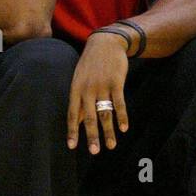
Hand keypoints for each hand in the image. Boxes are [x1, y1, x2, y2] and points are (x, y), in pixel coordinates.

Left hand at [67, 31, 128, 153]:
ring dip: (109, 131)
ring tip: (111, 146)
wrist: (104, 43)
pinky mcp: (116, 82)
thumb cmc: (90, 66)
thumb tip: (79, 122)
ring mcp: (102, 86)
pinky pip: (119, 103)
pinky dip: (122, 116)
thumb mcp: (79, 80)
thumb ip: (80, 101)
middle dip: (92, 136)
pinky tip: (124, 128)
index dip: (72, 130)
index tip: (72, 146)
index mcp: (75, 90)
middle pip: (89, 117)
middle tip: (94, 152)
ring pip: (105, 113)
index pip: (72, 114)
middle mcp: (87, 90)